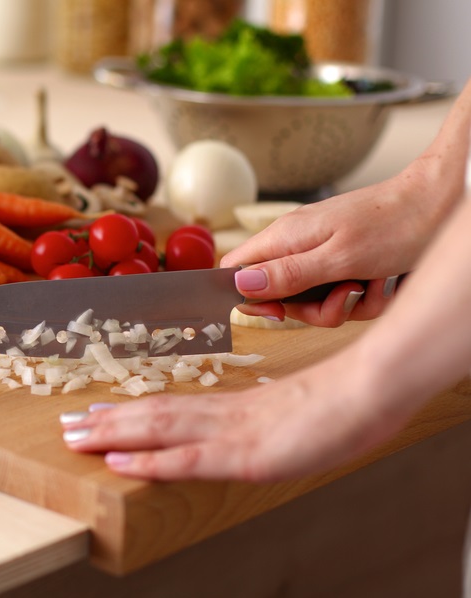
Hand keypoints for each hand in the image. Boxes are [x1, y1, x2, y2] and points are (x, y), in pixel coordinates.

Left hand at [60, 354, 407, 481]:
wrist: (370, 392)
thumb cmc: (339, 405)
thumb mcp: (290, 418)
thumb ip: (260, 427)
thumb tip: (241, 434)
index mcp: (232, 408)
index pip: (168, 407)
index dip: (129, 412)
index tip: (94, 413)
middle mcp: (222, 415)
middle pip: (152, 413)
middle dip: (106, 421)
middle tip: (64, 424)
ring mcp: (231, 433)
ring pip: (158, 429)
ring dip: (112, 434)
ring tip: (74, 436)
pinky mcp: (246, 454)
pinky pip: (188, 459)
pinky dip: (149, 461)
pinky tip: (118, 463)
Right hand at [221, 169, 444, 326]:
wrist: (442, 204)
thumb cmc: (394, 223)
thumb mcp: (337, 258)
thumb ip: (286, 275)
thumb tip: (239, 286)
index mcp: (285, 238)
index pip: (236, 271)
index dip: (247, 297)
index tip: (277, 311)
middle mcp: (298, 246)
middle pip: (280, 297)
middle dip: (313, 310)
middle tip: (343, 296)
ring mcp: (323, 255)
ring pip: (315, 302)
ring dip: (347, 304)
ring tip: (371, 284)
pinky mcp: (346, 264)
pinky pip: (343, 297)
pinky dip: (366, 298)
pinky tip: (384, 282)